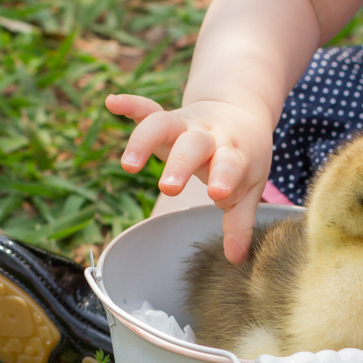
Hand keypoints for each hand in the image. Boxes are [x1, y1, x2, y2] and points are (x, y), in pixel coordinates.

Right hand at [105, 93, 274, 264]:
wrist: (239, 111)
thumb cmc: (244, 157)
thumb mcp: (250, 186)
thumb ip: (240, 222)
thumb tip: (235, 259)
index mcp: (233, 152)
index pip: (230, 164)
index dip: (225, 177)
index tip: (218, 193)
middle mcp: (208, 136)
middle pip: (193, 145)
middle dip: (180, 165)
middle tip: (169, 188)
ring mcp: (186, 125)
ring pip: (163, 125)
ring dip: (143, 141)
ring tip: (128, 166)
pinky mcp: (168, 119)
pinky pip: (147, 109)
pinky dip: (130, 105)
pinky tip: (112, 103)